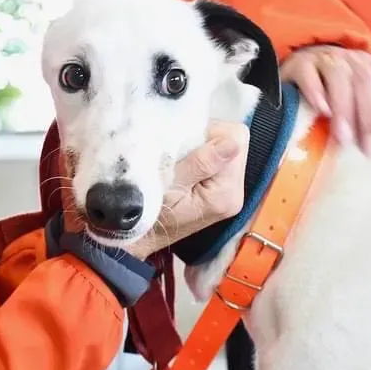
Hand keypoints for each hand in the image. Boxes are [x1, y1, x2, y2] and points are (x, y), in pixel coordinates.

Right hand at [125, 121, 249, 259]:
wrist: (135, 237)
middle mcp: (235, 192)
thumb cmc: (146, 215)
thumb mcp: (168, 186)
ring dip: (200, 146)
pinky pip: (215, 157)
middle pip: (232, 141)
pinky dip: (198, 155)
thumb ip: (201, 163)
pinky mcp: (218, 189)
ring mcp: (228, 191)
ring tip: (177, 162)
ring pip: (223, 146)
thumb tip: (232, 142)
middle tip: (178, 154)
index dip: (209, 132)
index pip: (235, 138)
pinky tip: (181, 167)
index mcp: (227, 192)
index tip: (184, 146)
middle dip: (205, 139)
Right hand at [280, 45, 370, 155]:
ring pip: (339, 78)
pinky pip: (309, 74)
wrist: (299, 69)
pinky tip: (321, 111)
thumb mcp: (368, 97)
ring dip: (344, 109)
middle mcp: (352, 59)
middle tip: (368, 149)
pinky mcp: (299, 64)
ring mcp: (325, 59)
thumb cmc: (337, 90)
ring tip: (344, 139)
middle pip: (366, 82)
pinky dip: (316, 92)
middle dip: (370, 118)